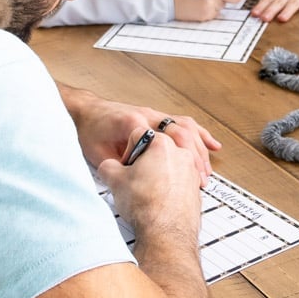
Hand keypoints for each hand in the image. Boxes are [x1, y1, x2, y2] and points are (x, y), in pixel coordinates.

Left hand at [57, 84, 220, 186]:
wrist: (86, 112)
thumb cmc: (89, 130)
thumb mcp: (97, 153)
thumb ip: (115, 167)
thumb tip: (131, 185)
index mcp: (133, 122)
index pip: (158, 140)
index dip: (165, 163)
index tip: (171, 182)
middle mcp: (147, 116)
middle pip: (180, 132)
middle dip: (192, 157)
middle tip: (199, 180)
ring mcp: (155, 116)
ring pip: (186, 127)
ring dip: (199, 149)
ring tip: (206, 171)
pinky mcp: (158, 118)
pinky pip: (185, 124)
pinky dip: (200, 135)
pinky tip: (212, 146)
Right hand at [97, 129, 203, 241]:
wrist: (167, 234)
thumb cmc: (146, 205)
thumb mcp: (115, 180)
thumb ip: (108, 166)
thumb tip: (109, 167)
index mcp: (163, 144)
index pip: (139, 135)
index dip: (127, 151)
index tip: (126, 166)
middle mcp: (182, 154)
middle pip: (156, 149)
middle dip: (143, 162)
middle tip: (135, 178)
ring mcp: (191, 172)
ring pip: (169, 165)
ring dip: (157, 174)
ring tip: (146, 191)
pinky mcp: (195, 189)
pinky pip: (178, 181)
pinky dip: (168, 187)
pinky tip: (158, 200)